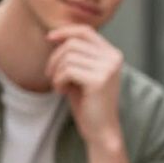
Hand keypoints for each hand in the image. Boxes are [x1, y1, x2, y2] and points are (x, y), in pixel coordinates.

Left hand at [46, 25, 122, 150]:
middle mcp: (113, 58)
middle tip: (51, 75)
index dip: (65, 31)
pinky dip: (59, 80)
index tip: (49, 38)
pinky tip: (62, 92)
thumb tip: (55, 35)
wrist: (100, 131)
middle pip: (73, 43)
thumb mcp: (81, 74)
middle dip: (55, 58)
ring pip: (68, 56)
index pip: (86, 31)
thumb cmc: (88, 104)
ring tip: (59, 86)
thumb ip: (75, 55)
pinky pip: (68, 70)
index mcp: (112, 54)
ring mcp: (108, 68)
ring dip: (56, 72)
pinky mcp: (99, 80)